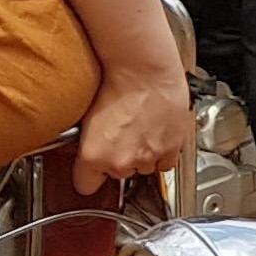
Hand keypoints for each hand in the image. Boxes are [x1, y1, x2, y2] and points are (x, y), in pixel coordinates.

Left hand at [70, 60, 192, 194]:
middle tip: (121, 136)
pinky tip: (156, 132)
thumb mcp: (87, 116)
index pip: (85, 186)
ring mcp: (147, 157)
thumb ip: (88, 144)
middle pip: (117, 175)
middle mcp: (120, 161)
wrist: (144, 68)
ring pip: (142, 168)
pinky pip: (165, 163)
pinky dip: (163, 152)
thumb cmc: (116, 83)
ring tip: (141, 129)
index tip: (91, 171)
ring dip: (142, 154)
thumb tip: (87, 150)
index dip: (89, 177)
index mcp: (93, 156)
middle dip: (119, 159)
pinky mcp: (170, 150)